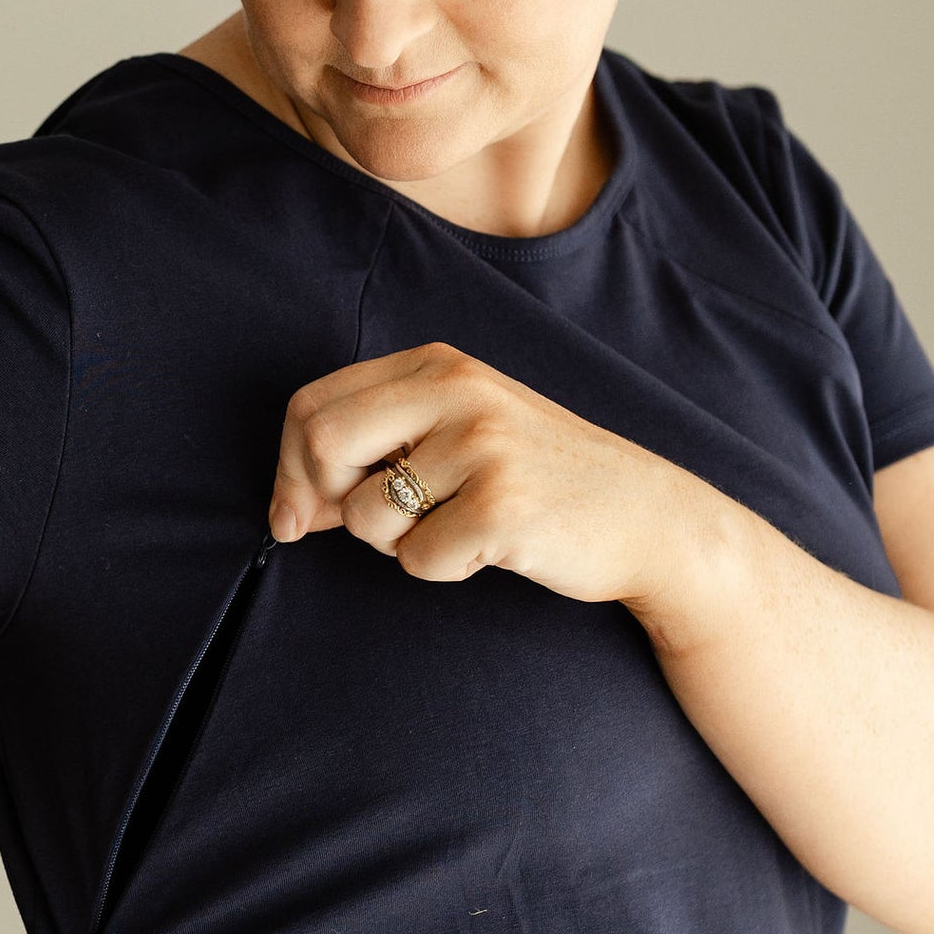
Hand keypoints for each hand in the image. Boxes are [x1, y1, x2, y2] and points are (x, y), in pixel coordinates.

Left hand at [269, 340, 723, 618]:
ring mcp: (482, 446)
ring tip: (454, 528)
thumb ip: (372, 455)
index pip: (311, 405)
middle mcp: (458, 391)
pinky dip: (441, 568)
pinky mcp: (502, 507)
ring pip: (366, 517)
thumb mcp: (456, 437)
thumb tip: (287, 511)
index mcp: (437, 365)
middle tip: (370, 529)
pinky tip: (489, 549)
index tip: (298, 513)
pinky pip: (417, 560)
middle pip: (321, 445)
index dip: (289, 468)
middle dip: (325, 503)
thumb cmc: (537, 480)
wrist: (647, 517)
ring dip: (395, 545)